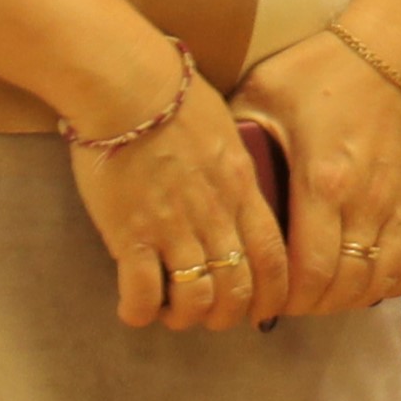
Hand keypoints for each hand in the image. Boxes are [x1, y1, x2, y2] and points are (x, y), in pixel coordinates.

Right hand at [64, 62, 295, 333]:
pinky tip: (134, 309)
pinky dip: (140, 312)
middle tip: (209, 314)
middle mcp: (215, 216)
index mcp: (241, 189)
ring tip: (171, 312)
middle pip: (237, 289)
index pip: (274, 259)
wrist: (126, 83)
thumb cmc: (171, 94)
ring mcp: (174, 228)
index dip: (272, 294)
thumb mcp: (223, 130)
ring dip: (186, 317)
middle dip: (227, 315)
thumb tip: (233, 186)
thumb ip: (232, 168)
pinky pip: (143, 294)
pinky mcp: (130, 234)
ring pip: (196, 300)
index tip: (261, 309)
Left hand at [239, 22, 400, 316]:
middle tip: (286, 299)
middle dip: (310, 305)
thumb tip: (205, 169)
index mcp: (322, 180)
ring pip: (378, 282)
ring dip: (347, 299)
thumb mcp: (265, 91)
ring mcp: (399, 203)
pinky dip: (388, 282)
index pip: (307, 269)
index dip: (285, 299)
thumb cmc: (326, 65)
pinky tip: (365, 279)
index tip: (264, 298)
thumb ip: (238, 136)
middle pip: (342, 286)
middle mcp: (365, 201)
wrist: (399, 45)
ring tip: (321, 293)